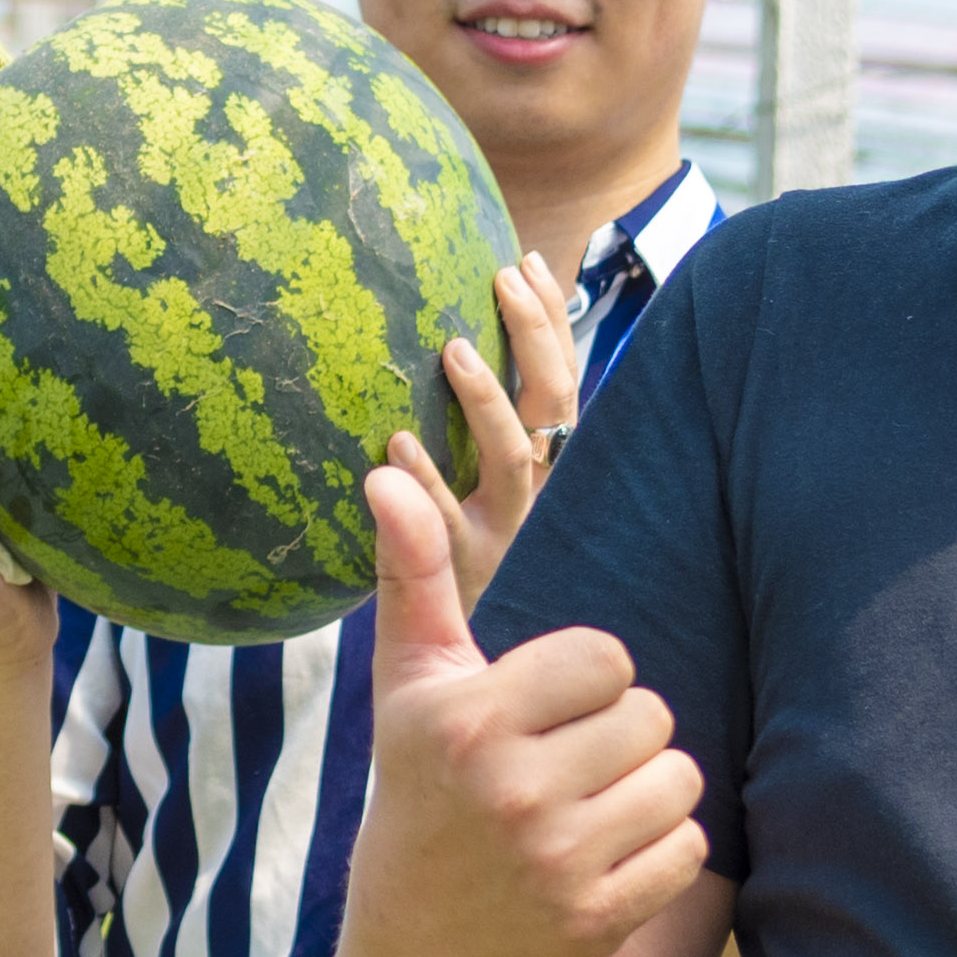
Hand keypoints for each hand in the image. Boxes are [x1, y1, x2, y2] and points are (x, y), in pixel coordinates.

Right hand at [351, 462, 713, 956]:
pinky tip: (603, 849)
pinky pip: (687, 848)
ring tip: (590, 800)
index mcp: (471, 723)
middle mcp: (512, 794)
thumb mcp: (411, 678)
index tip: (544, 706)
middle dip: (621, 731)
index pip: (608, 658)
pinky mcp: (595, 917)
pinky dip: (661, 846)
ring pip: (678, 780)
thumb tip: (388, 472)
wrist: (419, 929)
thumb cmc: (425, 776)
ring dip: (648, 785)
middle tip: (568, 757)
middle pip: (652, 715)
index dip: (586, 677)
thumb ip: (413, 572)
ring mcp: (556, 863)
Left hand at [389, 256, 590, 606]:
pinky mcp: (463, 583)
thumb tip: (439, 351)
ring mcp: (503, 541)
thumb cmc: (467, 587)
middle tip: (503, 277)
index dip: (550, 324)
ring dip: (486, 404)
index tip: (527, 260)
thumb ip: (471, 439)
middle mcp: (536, 503)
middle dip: (535, 339)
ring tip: (451, 350)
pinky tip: (395, 446)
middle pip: (554, 408)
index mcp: (547, 476)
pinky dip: (423, 486)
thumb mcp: (475, 504)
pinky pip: (445, 530)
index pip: (561, 386)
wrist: (473, 695)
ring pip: (512, 462)